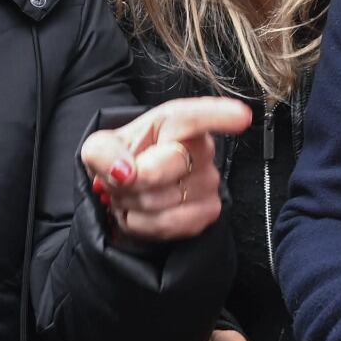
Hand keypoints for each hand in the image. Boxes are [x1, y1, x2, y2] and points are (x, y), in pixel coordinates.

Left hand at [82, 97, 250, 241]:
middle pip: (163, 169)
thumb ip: (103, 153)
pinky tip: (145, 212)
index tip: (241, 117)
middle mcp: (199, 148)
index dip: (219, 116)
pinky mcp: (209, 211)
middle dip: (130, 182)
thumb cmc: (119, 162)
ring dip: (135, 205)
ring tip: (134, 195)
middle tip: (124, 179)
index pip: (197, 117)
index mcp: (174, 123)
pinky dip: (145, 224)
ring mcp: (209, 181)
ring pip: (162, 201)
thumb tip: (124, 171)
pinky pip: (170, 224)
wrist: (126, 195)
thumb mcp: (99, 149)